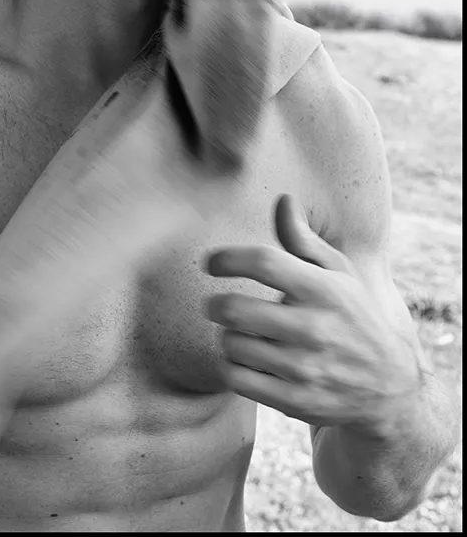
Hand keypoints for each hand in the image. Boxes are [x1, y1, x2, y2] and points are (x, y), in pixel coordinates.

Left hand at [205, 193, 420, 432]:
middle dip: (215, 304)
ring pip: (231, 345)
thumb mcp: (339, 275)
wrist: (389, 388)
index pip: (264, 262)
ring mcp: (305, 368)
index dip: (227, 258)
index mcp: (324, 289)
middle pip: (235, 309)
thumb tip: (282, 199)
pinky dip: (232, 366)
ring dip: (227, 337)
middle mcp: (315, 328)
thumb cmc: (353, 317)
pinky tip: (245, 359)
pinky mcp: (295, 401)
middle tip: (216, 304)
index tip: (211, 262)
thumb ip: (303, 240)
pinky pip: (237, 378)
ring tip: (239, 334)